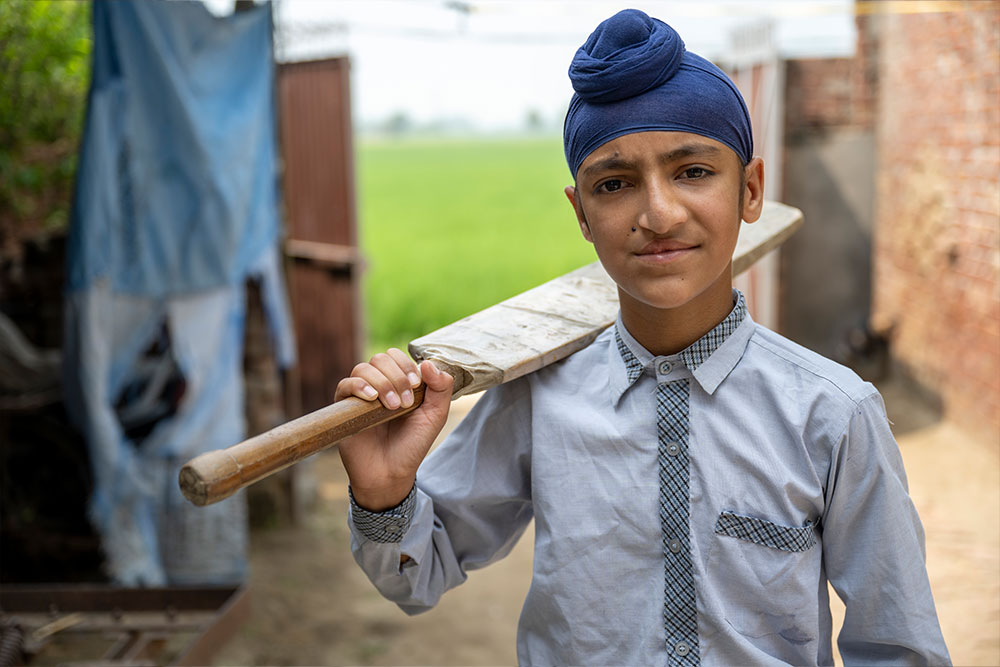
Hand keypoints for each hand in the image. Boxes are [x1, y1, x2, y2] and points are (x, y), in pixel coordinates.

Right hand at [335, 348, 452, 510]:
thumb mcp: (435, 416)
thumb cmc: (412, 445)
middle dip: (397, 376)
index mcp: (399, 382)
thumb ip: (441, 387)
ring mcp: (360, 395)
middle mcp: (379, 384)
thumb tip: (429, 362)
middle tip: (406, 402)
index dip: (407, 366)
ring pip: (363, 368)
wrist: (390, 473)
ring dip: (382, 383)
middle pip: (381, 358)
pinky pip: (345, 384)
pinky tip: (371, 398)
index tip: (417, 385)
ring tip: (392, 407)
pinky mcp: (344, 407)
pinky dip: (359, 386)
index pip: (397, 356)